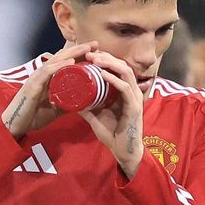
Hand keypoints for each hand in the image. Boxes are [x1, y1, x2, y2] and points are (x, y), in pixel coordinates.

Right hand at [1, 42, 97, 138]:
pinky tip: (71, 61)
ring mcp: (37, 78)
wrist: (16, 125)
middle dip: (79, 49)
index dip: (79, 55)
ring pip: (56, 60)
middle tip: (96, 43)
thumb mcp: (56, 109)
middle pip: (62, 56)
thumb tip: (83, 103)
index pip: (65, 61)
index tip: (96, 51)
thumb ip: (67, 103)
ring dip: (72, 53)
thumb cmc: (33, 116)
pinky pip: (47, 72)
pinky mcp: (33, 85)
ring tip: (87, 48)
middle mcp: (42, 74)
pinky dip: (59, 66)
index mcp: (48, 78)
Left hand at [77, 49, 144, 178]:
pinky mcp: (134, 107)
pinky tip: (103, 74)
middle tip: (89, 53)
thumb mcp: (95, 116)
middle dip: (106, 57)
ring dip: (110, 64)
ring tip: (95, 59)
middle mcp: (132, 91)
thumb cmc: (112, 134)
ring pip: (125, 72)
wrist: (123, 151)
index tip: (88, 55)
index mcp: (124, 91)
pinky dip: (114, 80)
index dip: (105, 59)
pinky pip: (125, 89)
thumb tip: (70, 99)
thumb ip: (86, 106)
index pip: (117, 68)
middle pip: (122, 65)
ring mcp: (134, 98)